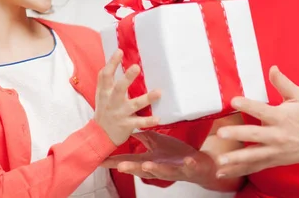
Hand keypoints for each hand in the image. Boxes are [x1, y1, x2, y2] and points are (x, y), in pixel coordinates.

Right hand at [94, 50, 160, 145]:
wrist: (99, 136)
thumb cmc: (104, 110)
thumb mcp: (102, 94)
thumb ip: (108, 80)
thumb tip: (117, 57)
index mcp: (105, 92)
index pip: (105, 75)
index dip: (111, 63)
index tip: (120, 51)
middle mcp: (112, 101)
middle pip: (119, 88)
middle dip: (127, 78)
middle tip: (136, 67)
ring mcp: (120, 113)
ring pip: (134, 104)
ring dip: (147, 98)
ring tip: (159, 92)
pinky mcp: (127, 125)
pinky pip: (139, 122)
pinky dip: (148, 121)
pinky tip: (158, 118)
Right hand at [101, 131, 216, 183]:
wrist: (198, 164)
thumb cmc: (174, 154)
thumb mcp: (155, 142)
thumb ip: (141, 136)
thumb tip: (127, 126)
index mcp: (148, 161)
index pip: (128, 161)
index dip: (114, 161)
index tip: (100, 161)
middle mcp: (158, 168)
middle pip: (142, 169)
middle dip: (131, 168)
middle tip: (120, 167)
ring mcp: (173, 169)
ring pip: (162, 171)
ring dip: (154, 169)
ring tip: (147, 165)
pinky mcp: (189, 168)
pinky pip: (188, 167)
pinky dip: (188, 164)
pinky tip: (187, 160)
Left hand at [214, 66, 298, 177]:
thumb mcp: (297, 97)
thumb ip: (282, 83)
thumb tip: (272, 67)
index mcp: (281, 117)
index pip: (262, 110)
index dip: (248, 105)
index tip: (234, 101)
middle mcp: (276, 135)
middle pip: (255, 135)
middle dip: (238, 135)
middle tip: (221, 133)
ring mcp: (273, 151)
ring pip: (253, 155)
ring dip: (236, 158)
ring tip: (220, 160)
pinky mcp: (271, 161)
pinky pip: (252, 167)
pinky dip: (237, 171)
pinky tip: (221, 173)